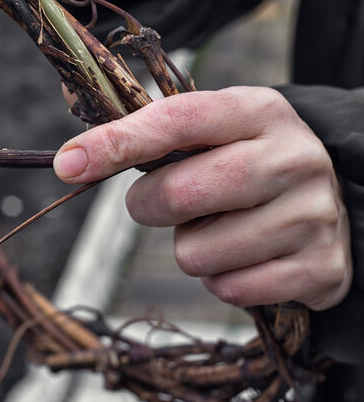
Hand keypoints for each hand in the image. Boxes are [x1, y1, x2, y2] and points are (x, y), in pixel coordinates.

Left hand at [53, 87, 351, 310]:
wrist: (333, 197)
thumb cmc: (251, 158)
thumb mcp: (219, 128)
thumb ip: (157, 132)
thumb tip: (74, 157)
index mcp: (261, 111)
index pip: (178, 121)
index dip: (117, 143)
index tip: (69, 163)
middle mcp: (293, 158)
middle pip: (180, 194)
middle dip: (149, 205)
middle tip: (163, 200)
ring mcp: (312, 215)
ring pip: (196, 254)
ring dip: (191, 245)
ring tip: (220, 225)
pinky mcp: (321, 268)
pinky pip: (228, 290)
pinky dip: (219, 277)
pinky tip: (244, 254)